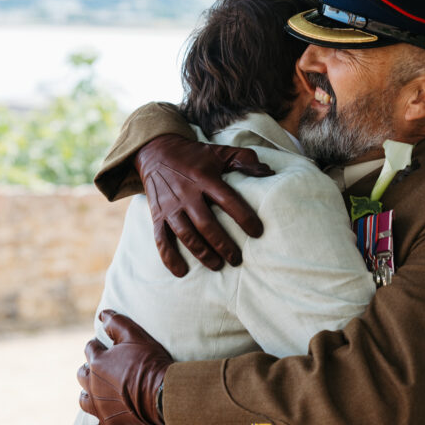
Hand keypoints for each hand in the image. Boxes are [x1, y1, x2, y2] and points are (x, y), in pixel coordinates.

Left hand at [78, 310, 172, 424]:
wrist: (161, 394)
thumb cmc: (149, 362)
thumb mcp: (135, 335)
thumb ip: (116, 322)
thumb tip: (101, 314)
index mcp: (97, 362)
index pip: (91, 349)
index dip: (98, 346)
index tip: (105, 346)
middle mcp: (92, 385)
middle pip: (82, 374)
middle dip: (89, 369)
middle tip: (100, 368)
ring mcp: (99, 407)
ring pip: (84, 400)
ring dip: (86, 395)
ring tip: (93, 393)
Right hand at [135, 134, 274, 276]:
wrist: (156, 151)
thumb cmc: (195, 156)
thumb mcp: (219, 152)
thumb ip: (244, 160)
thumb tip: (268, 172)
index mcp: (205, 178)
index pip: (227, 199)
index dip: (243, 217)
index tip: (258, 232)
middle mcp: (186, 194)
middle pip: (206, 223)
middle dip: (223, 244)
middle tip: (237, 259)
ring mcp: (170, 207)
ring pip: (186, 234)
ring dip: (202, 253)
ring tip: (218, 265)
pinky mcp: (157, 216)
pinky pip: (161, 239)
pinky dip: (169, 257)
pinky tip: (182, 272)